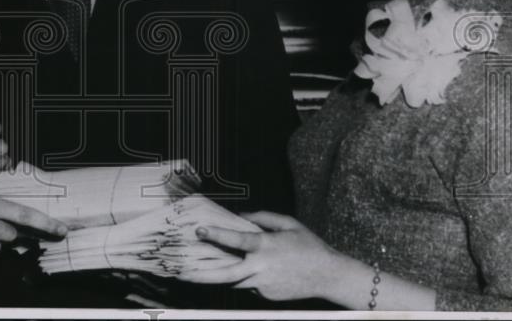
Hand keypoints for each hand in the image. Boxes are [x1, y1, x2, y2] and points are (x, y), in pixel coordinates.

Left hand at [181, 211, 341, 301]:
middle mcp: (261, 267)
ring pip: (233, 282)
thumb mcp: (289, 224)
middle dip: (201, 275)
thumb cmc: (310, 246)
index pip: (237, 240)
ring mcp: (263, 285)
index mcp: (266, 246)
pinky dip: (243, 277)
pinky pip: (248, 285)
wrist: (329, 276)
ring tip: (194, 274)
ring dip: (215, 278)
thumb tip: (243, 215)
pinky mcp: (266, 296)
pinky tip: (243, 271)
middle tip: (182, 274)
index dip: (217, 234)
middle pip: (226, 275)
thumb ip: (264, 218)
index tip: (199, 230)